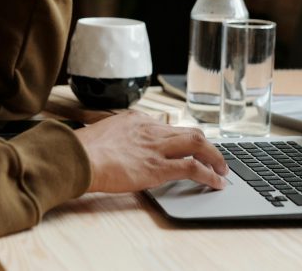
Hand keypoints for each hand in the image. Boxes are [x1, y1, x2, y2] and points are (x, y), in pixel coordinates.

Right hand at [74, 112, 227, 192]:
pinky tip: (216, 183)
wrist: (78, 157)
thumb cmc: (83, 150)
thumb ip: (118, 137)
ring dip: (215, 158)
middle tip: (215, 157)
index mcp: (136, 120)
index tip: (188, 148)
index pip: (168, 127)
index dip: (182, 139)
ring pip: (198, 145)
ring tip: (222, 170)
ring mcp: (156, 147)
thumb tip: (119, 148)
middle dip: (207, 145)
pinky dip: (209, 175)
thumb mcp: (103, 134)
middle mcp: (150, 129)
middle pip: (190, 132)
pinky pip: (193, 168)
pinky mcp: (158, 167)